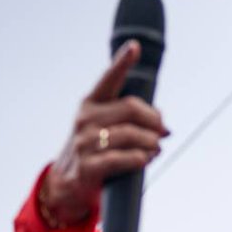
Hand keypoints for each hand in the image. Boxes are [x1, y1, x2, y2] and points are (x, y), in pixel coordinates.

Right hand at [42, 41, 168, 225]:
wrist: (67, 184)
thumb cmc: (95, 151)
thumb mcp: (106, 128)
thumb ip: (131, 120)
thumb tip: (164, 123)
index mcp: (91, 104)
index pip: (108, 79)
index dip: (122, 62)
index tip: (134, 47)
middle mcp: (86, 118)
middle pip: (132, 109)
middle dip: (155, 121)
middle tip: (164, 132)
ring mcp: (85, 142)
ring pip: (132, 134)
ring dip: (152, 143)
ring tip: (155, 149)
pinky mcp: (89, 165)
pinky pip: (124, 158)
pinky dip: (141, 159)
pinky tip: (145, 159)